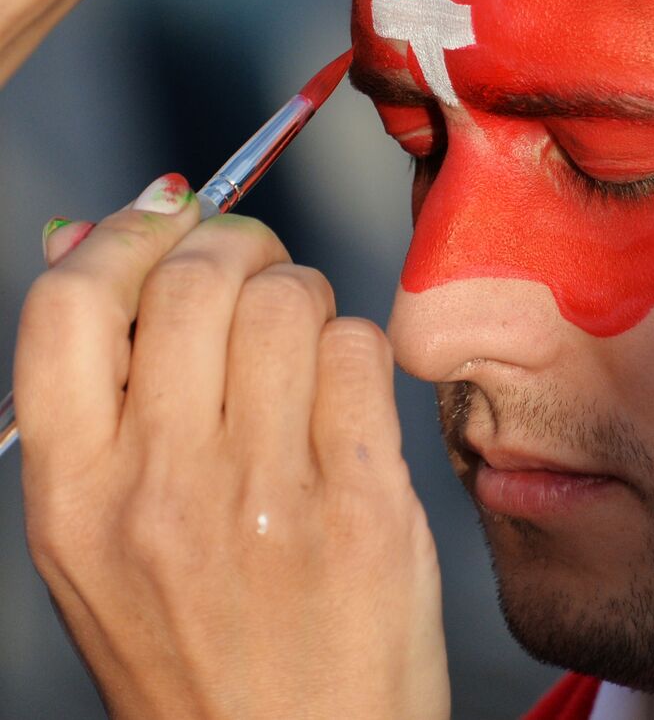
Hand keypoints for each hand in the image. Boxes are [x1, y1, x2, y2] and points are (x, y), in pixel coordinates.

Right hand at [14, 175, 449, 719]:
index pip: (71, 303)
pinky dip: (357, 350)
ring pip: (288, 300)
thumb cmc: (196, 648)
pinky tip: (346, 398)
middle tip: (255, 274)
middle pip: (195, 279)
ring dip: (303, 296)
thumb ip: (95, 404)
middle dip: (236, 248)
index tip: (166, 227)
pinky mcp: (362, 503)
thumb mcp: (96, 546)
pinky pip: (361, 352)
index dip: (126, 237)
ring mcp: (266, 494)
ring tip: (303, 346)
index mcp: (70, 496)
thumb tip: (91, 238)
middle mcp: (159, 488)